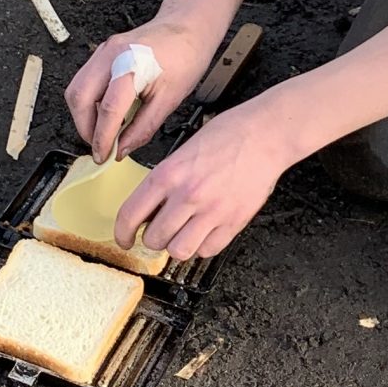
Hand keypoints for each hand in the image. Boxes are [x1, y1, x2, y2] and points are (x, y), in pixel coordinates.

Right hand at [64, 12, 224, 162]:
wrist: (188, 27)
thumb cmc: (185, 56)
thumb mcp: (171, 99)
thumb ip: (143, 127)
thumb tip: (122, 148)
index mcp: (131, 65)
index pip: (107, 110)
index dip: (102, 138)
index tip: (103, 155)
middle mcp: (111, 54)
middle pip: (79, 97)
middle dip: (84, 128)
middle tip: (99, 145)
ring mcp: (104, 51)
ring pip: (76, 88)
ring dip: (83, 115)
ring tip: (102, 131)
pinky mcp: (103, 52)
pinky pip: (84, 80)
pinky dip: (89, 101)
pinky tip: (105, 112)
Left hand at [118, 98, 290, 261]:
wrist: (265, 134)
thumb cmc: (228, 135)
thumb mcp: (182, 150)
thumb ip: (164, 181)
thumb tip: (149, 209)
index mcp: (169, 174)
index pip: (130, 215)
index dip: (122, 233)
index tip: (124, 239)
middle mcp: (188, 195)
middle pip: (153, 239)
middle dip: (153, 238)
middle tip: (160, 230)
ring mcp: (212, 211)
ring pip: (179, 251)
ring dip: (176, 245)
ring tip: (183, 233)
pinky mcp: (234, 222)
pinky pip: (207, 250)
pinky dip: (202, 246)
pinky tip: (204, 232)